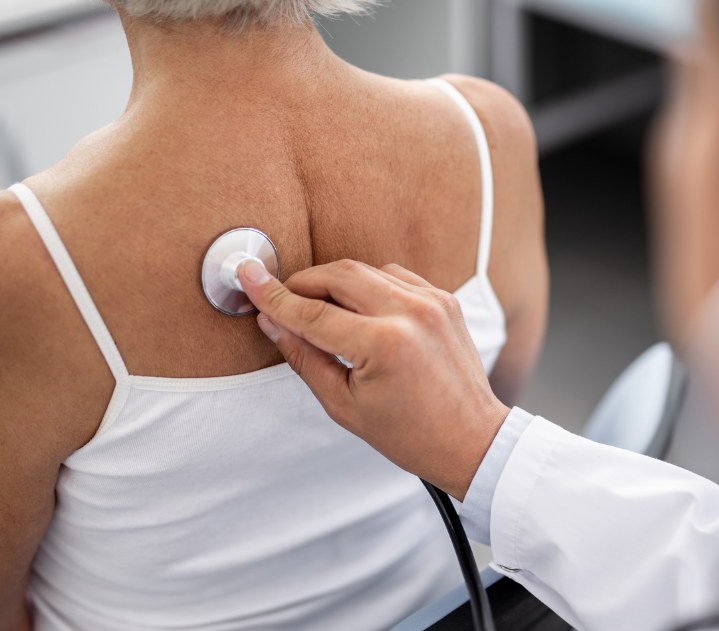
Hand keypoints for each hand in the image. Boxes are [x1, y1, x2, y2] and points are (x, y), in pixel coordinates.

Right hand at [238, 259, 511, 499]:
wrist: (471, 439)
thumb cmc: (410, 434)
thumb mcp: (343, 405)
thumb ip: (304, 358)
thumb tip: (271, 323)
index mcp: (383, 344)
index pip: (312, 312)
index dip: (274, 297)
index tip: (248, 278)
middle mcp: (410, 312)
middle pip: (338, 275)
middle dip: (303, 283)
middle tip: (280, 298)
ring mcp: (432, 301)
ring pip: (366, 270)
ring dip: (336, 283)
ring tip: (320, 311)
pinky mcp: (444, 299)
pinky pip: (394, 276)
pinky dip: (370, 285)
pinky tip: (360, 310)